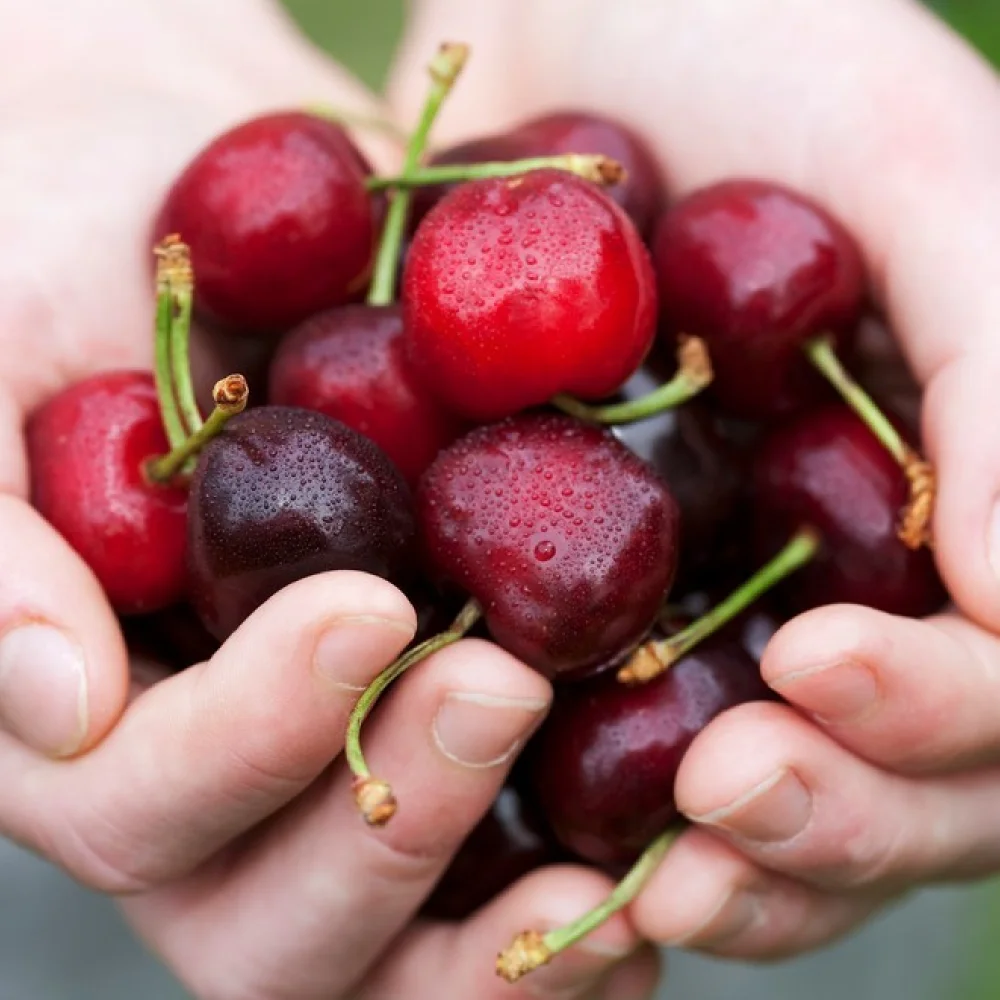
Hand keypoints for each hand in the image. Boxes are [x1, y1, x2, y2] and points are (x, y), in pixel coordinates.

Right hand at [0, 5, 655, 998]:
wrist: (206, 220)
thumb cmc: (72, 269)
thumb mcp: (0, 361)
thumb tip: (60, 694)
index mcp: (90, 714)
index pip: (139, 799)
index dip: (248, 735)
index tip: (367, 607)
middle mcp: (211, 788)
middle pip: (270, 922)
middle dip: (387, 828)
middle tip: (499, 685)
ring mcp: (331, 792)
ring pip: (385, 955)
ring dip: (491, 927)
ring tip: (609, 849)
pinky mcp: (447, 759)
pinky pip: (497, 903)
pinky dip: (565, 928)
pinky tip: (650, 889)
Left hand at [393, 0, 999, 960]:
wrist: (550, 26)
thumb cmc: (748, 44)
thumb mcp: (910, 151)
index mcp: (951, 498)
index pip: (999, 683)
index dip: (939, 714)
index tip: (823, 669)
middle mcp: (846, 572)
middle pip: (892, 780)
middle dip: (828, 815)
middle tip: (722, 798)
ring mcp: (707, 597)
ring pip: (753, 795)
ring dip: (719, 861)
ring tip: (649, 873)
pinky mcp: (569, 591)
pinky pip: (590, 741)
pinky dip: (575, 809)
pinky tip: (531, 836)